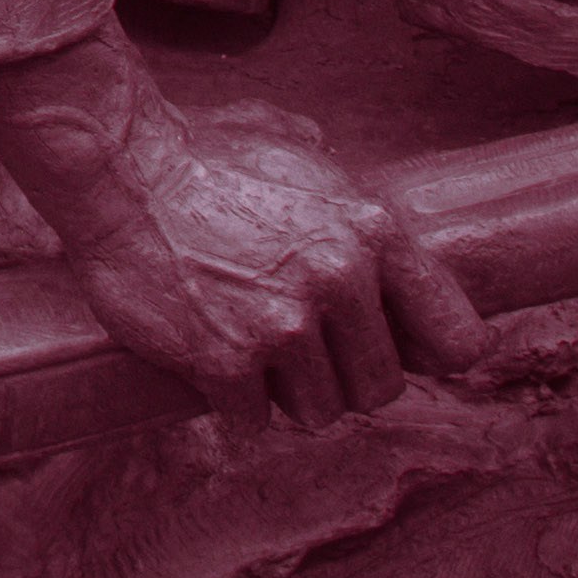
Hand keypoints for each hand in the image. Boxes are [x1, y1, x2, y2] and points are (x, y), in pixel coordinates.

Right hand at [0, 42, 478, 424]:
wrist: (117, 171)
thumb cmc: (201, 156)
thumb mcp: (297, 153)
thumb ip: (345, 194)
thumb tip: (370, 226)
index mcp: (374, 232)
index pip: (459, 338)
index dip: (430, 357)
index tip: (402, 356)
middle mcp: (342, 280)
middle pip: (382, 389)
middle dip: (343, 381)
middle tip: (299, 356)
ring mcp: (284, 325)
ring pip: (321, 414)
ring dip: (287, 399)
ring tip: (252, 356)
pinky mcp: (227, 361)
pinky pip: (254, 424)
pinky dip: (234, 411)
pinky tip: (213, 371)